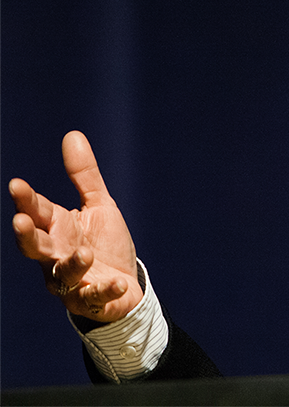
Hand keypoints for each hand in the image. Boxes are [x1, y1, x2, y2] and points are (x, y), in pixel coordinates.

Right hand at [10, 131, 142, 321]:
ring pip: (63, 275)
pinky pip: (95, 297)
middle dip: (26, 236)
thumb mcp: (99, 206)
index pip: (36, 212)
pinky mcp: (91, 301)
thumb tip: (73, 135)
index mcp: (58, 229)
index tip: (16, 185)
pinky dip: (104, 290)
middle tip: (21, 221)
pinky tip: (117, 281)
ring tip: (86, 254)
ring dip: (73, 264)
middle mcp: (57, 256)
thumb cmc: (105, 244)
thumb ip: (85, 176)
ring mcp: (72, 281)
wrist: (124, 286)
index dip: (25, 200)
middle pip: (35, 247)